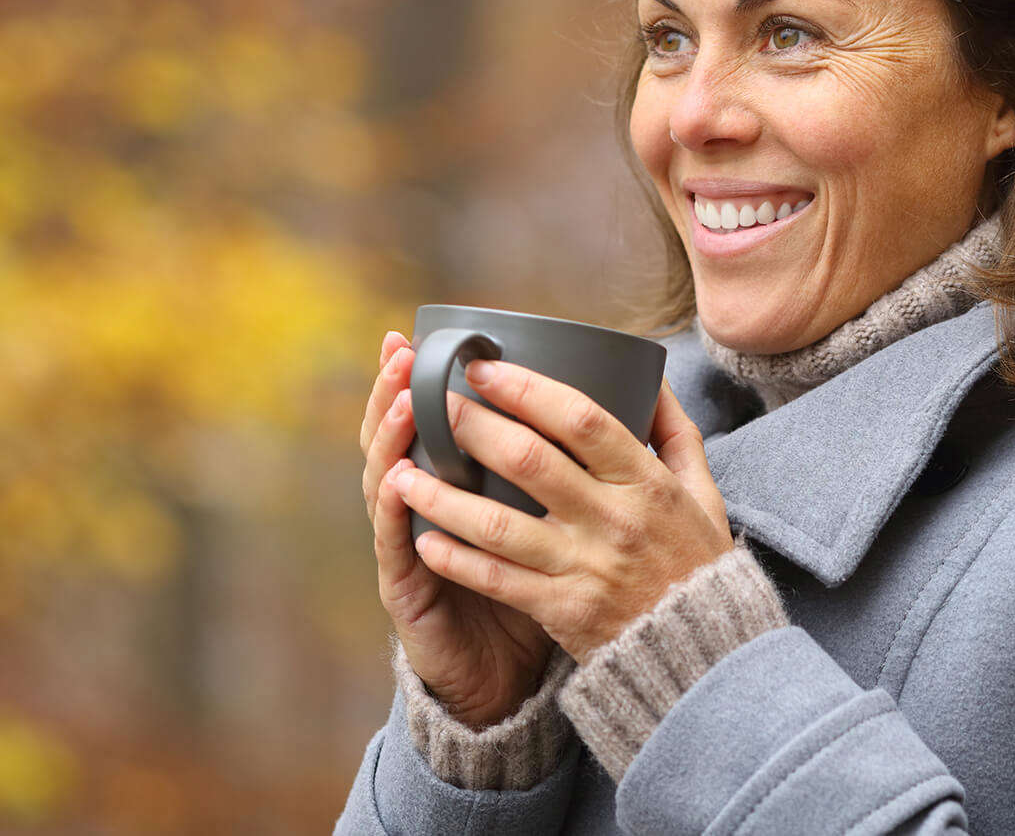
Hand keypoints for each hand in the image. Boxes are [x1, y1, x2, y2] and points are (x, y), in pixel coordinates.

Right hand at [360, 331, 554, 727]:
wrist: (507, 682)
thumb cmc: (534, 592)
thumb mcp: (551, 525)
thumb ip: (567, 470)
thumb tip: (627, 404)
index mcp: (461, 484)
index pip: (433, 419)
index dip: (420, 377)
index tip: (416, 332)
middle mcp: (427, 507)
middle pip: (400, 438)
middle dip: (395, 392)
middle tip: (398, 351)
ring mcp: (409, 547)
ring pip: (387, 481)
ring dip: (390, 440)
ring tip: (400, 402)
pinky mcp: (407, 590)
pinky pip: (396, 546)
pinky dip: (393, 511)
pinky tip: (394, 480)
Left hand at [388, 355, 733, 662]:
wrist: (706, 659)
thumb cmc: (698, 564)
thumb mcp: (703, 492)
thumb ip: (675, 432)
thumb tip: (650, 376)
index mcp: (646, 482)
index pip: (581, 419)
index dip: (526, 388)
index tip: (481, 367)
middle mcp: (614, 520)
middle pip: (529, 462)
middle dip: (472, 427)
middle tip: (432, 403)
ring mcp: (586, 568)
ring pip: (499, 525)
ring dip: (443, 496)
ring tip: (401, 473)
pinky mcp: (563, 612)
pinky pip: (498, 580)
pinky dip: (456, 559)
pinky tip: (423, 538)